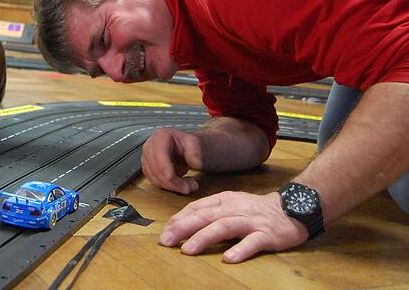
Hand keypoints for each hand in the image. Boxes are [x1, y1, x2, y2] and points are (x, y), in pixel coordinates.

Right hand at [141, 128, 203, 193]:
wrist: (187, 149)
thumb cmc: (189, 145)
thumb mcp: (196, 143)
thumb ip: (196, 151)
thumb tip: (196, 163)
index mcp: (160, 136)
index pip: (159, 154)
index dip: (164, 167)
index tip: (172, 178)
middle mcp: (150, 146)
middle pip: (156, 168)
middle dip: (172, 182)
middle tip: (190, 187)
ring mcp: (146, 158)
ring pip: (155, 178)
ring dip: (172, 186)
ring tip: (189, 186)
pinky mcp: (148, 169)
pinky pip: (155, 182)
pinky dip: (168, 187)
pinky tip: (180, 184)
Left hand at [159, 191, 308, 262]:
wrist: (293, 208)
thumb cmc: (257, 209)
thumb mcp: (231, 204)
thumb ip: (210, 211)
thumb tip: (182, 222)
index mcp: (225, 200)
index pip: (197, 207)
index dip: (179, 219)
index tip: (165, 231)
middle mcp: (235, 208)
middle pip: (206, 216)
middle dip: (183, 228)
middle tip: (167, 240)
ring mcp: (251, 221)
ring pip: (224, 226)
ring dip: (204, 238)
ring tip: (188, 249)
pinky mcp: (267, 234)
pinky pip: (252, 242)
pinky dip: (240, 249)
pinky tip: (228, 258)